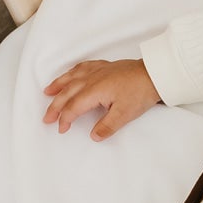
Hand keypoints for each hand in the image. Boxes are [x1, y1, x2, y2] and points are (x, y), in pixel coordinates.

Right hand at [42, 58, 161, 139]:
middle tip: (46, 118)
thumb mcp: (125, 114)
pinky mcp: (104, 67)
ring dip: (58, 85)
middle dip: (55, 106)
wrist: (155, 73)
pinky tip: (70, 74)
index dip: (65, 119)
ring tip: (47, 92)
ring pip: (71, 77)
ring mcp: (97, 71)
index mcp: (95, 91)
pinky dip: (72, 72)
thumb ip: (107, 126)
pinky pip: (82, 67)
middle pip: (67, 93)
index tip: (61, 129)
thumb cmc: (141, 92)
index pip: (73, 107)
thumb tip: (94, 136)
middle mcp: (92, 79)